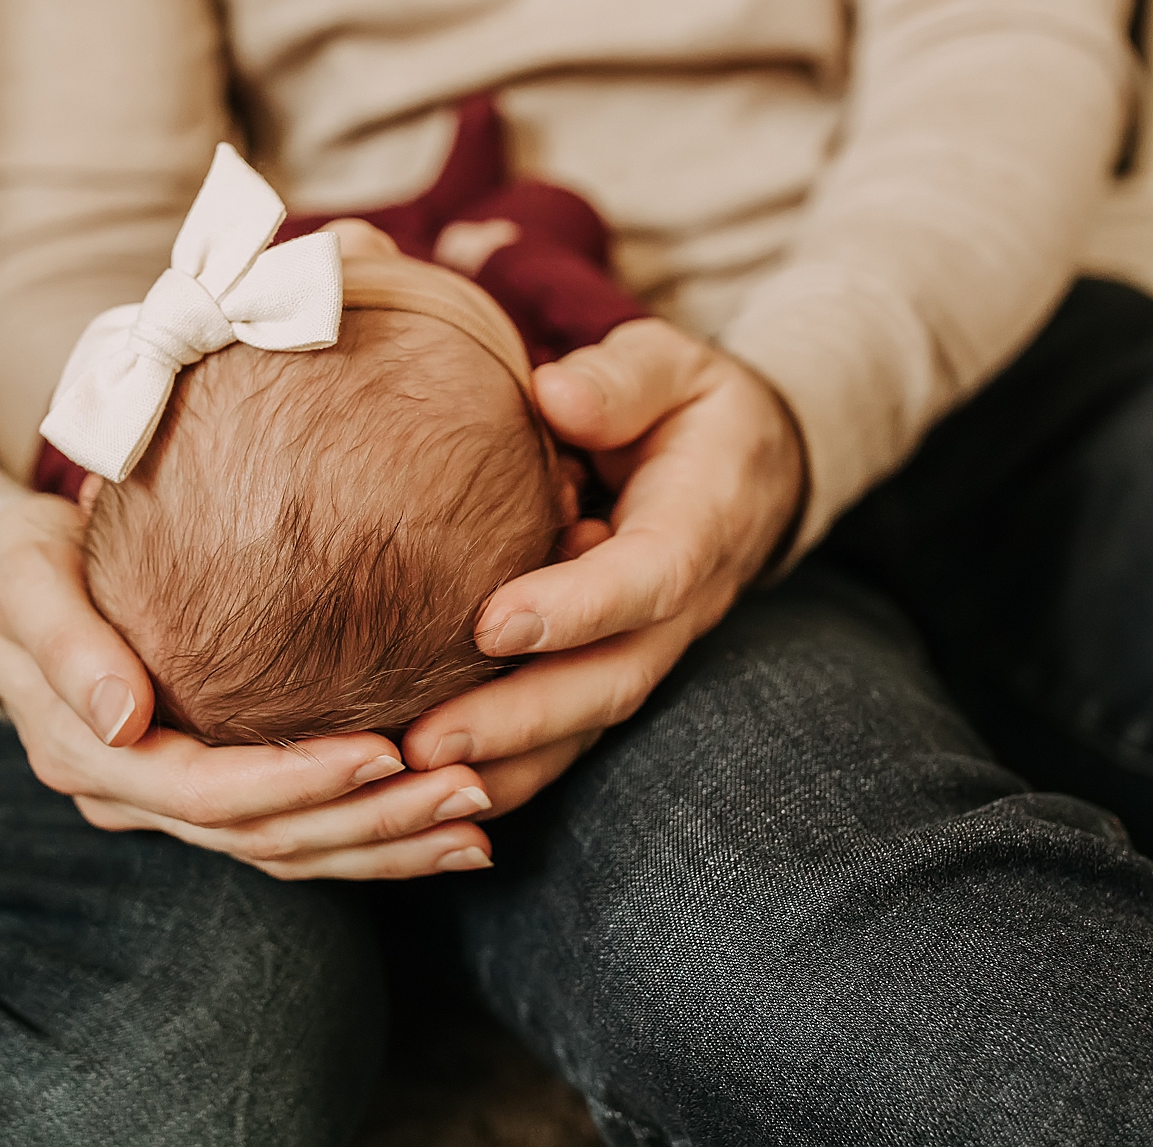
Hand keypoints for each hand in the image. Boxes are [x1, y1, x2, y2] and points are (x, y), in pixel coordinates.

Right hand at [0, 492, 496, 877]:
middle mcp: (134, 799)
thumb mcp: (23, 582)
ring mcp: (173, 807)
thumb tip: (120, 717)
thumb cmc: (26, 566)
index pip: (206, 792)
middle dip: (370, 822)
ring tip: (478, 822)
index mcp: (89, 756)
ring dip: (387, 844)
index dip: (296, 781)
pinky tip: (444, 830)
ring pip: (289, 851)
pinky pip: (295, 836)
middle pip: (264, 837)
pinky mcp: (214, 794)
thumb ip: (66, 644)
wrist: (15, 587)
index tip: (386, 750)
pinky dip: (370, 839)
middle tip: (470, 791)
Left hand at [400, 318, 806, 811]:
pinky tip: (421, 786)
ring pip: (584, 726)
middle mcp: (680, 606)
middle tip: (425, 743)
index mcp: (699, 523)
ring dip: (501, 763)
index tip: (494, 624)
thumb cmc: (689, 410)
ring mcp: (647, 647)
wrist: (748, 469)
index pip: (647, 578)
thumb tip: (556, 396)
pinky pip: (563, 732)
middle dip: (519, 720)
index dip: (578, 608)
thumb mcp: (674, 367)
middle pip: (610, 680)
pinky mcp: (608, 667)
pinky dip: (501, 766)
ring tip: (405, 780)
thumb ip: (623, 379)